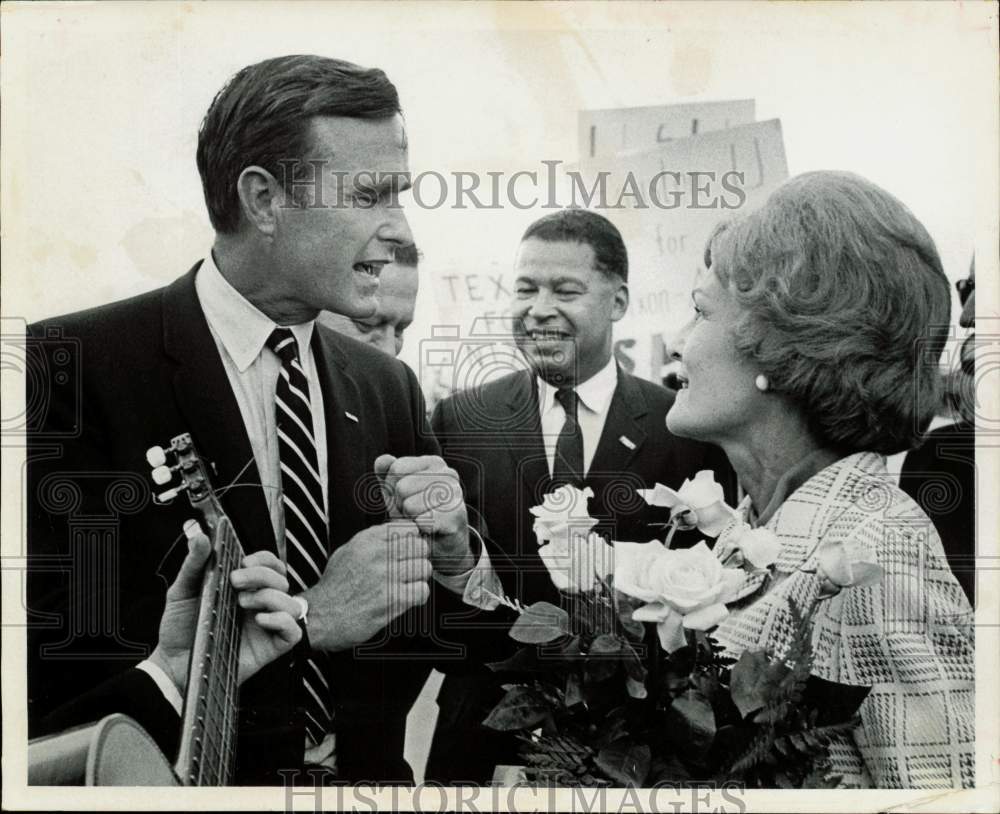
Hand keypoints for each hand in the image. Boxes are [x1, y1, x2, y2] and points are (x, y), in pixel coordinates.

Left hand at [150, 522, 301, 693]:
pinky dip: (282, 620)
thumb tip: (202, 536)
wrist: (172, 663)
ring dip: (271, 597)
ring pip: (293, 604)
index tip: (244, 561)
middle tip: (235, 581)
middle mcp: (260, 605)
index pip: (271, 566)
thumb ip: (194, 564)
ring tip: (243, 603)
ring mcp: (267, 626)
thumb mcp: (182, 591)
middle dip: (261, 576)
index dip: (265, 559)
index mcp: (245, 589)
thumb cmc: (180, 628)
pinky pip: (294, 631)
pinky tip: (259, 620)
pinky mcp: (270, 648)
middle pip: (282, 580)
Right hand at [301, 520, 431, 651]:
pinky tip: (406, 598)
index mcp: (366, 540)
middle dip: (418, 558)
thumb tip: (400, 531)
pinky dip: (418, 595)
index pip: (408, 529)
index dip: (412, 541)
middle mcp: (376, 555)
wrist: (320, 617)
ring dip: (419, 578)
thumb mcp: (347, 552)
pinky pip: (422, 590)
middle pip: (421, 547)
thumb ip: (372, 539)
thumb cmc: (335, 587)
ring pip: (424, 568)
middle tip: (409, 570)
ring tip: (407, 585)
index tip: (408, 551)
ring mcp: (385, 577)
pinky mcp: (391, 600)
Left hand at [375, 454, 472, 575]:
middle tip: (414, 514)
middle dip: (401, 506)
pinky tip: (430, 530)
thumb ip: (386, 475)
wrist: (440, 545)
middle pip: (402, 487)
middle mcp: (448, 473)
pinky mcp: (456, 514)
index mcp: (433, 463)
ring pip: (410, 505)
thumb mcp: (395, 493)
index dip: (393, 489)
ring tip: (422, 521)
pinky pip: (422, 521)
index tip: (406, 498)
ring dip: (410, 519)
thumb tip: (383, 460)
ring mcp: (455, 493)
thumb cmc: (416, 515)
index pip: (396, 468)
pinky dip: (420, 530)